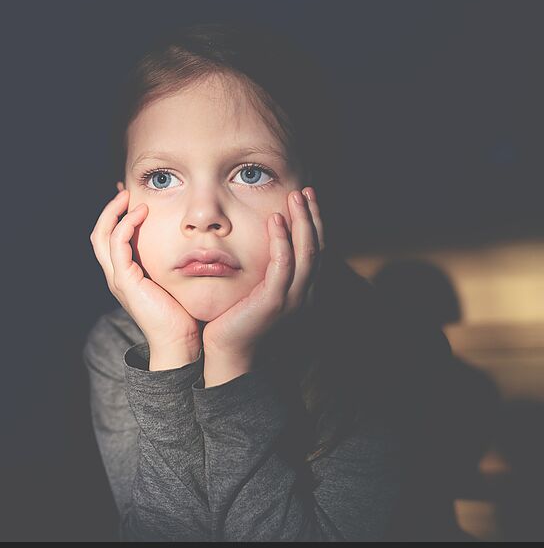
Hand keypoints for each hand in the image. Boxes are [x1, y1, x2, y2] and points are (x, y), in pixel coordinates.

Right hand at [90, 182, 201, 362]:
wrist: (179, 342)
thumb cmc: (181, 314)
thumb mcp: (172, 281)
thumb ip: (169, 262)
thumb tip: (183, 242)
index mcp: (125, 275)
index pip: (109, 239)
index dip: (115, 217)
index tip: (130, 198)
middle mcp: (116, 276)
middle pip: (98, 235)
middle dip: (110, 210)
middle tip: (125, 192)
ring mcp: (118, 279)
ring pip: (102, 237)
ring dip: (114, 213)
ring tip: (130, 197)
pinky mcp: (125, 282)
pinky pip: (118, 245)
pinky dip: (126, 225)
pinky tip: (141, 214)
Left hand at [201, 187, 325, 369]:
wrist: (229, 358)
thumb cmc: (235, 324)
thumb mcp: (254, 293)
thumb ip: (263, 273)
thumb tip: (258, 248)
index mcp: (301, 291)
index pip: (315, 250)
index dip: (313, 223)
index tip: (306, 198)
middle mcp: (303, 294)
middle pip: (317, 247)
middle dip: (312, 216)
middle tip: (306, 190)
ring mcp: (292, 299)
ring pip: (306, 253)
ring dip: (302, 222)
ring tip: (295, 197)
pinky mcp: (274, 303)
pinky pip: (283, 266)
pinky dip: (282, 241)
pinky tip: (276, 221)